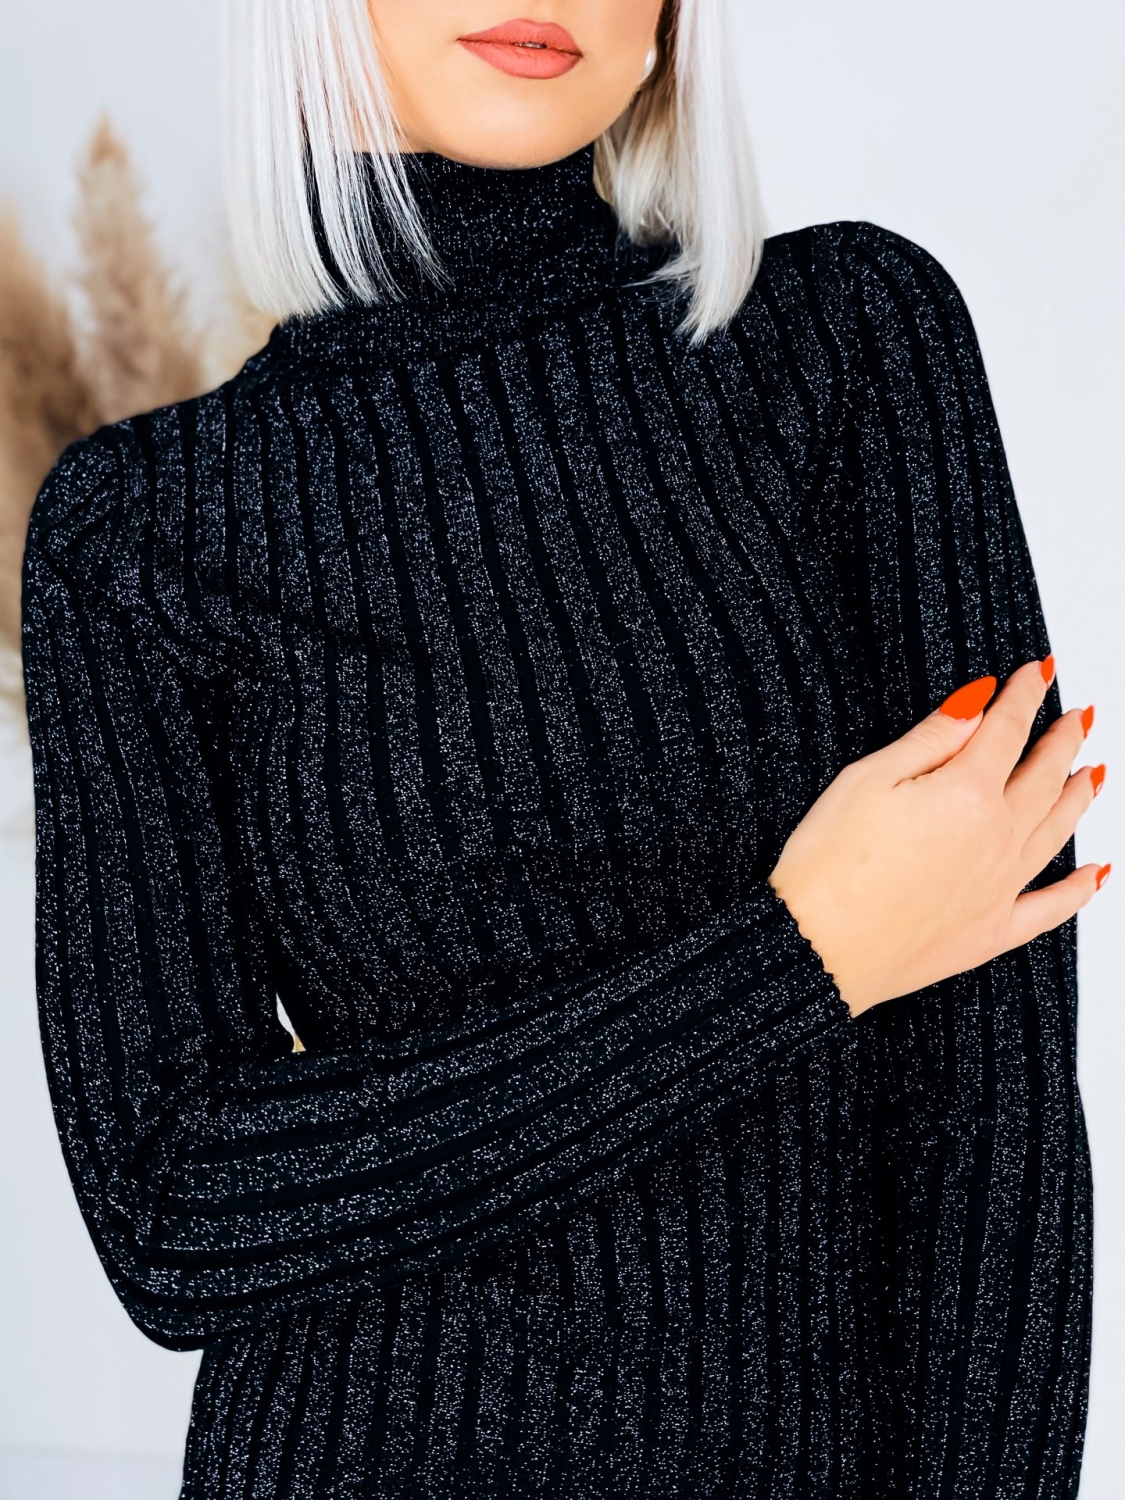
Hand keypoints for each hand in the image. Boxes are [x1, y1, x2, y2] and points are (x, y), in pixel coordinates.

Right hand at [769, 659, 1108, 1016]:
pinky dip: (1080, 889)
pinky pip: (1052, 907)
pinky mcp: (991, 932)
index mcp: (966, 793)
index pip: (1007, 730)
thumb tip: (975, 704)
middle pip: (1044, 778)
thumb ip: (930, 739)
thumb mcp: (867, 779)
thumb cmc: (829, 865)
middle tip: (1076, 718)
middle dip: (1062, 741)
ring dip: (1080, 798)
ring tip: (1095, 775)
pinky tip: (1097, 874)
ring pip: (1057, 832)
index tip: (1040, 673)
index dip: (1026, 695)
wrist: (819, 948)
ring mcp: (1000, 887)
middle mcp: (996, 838)